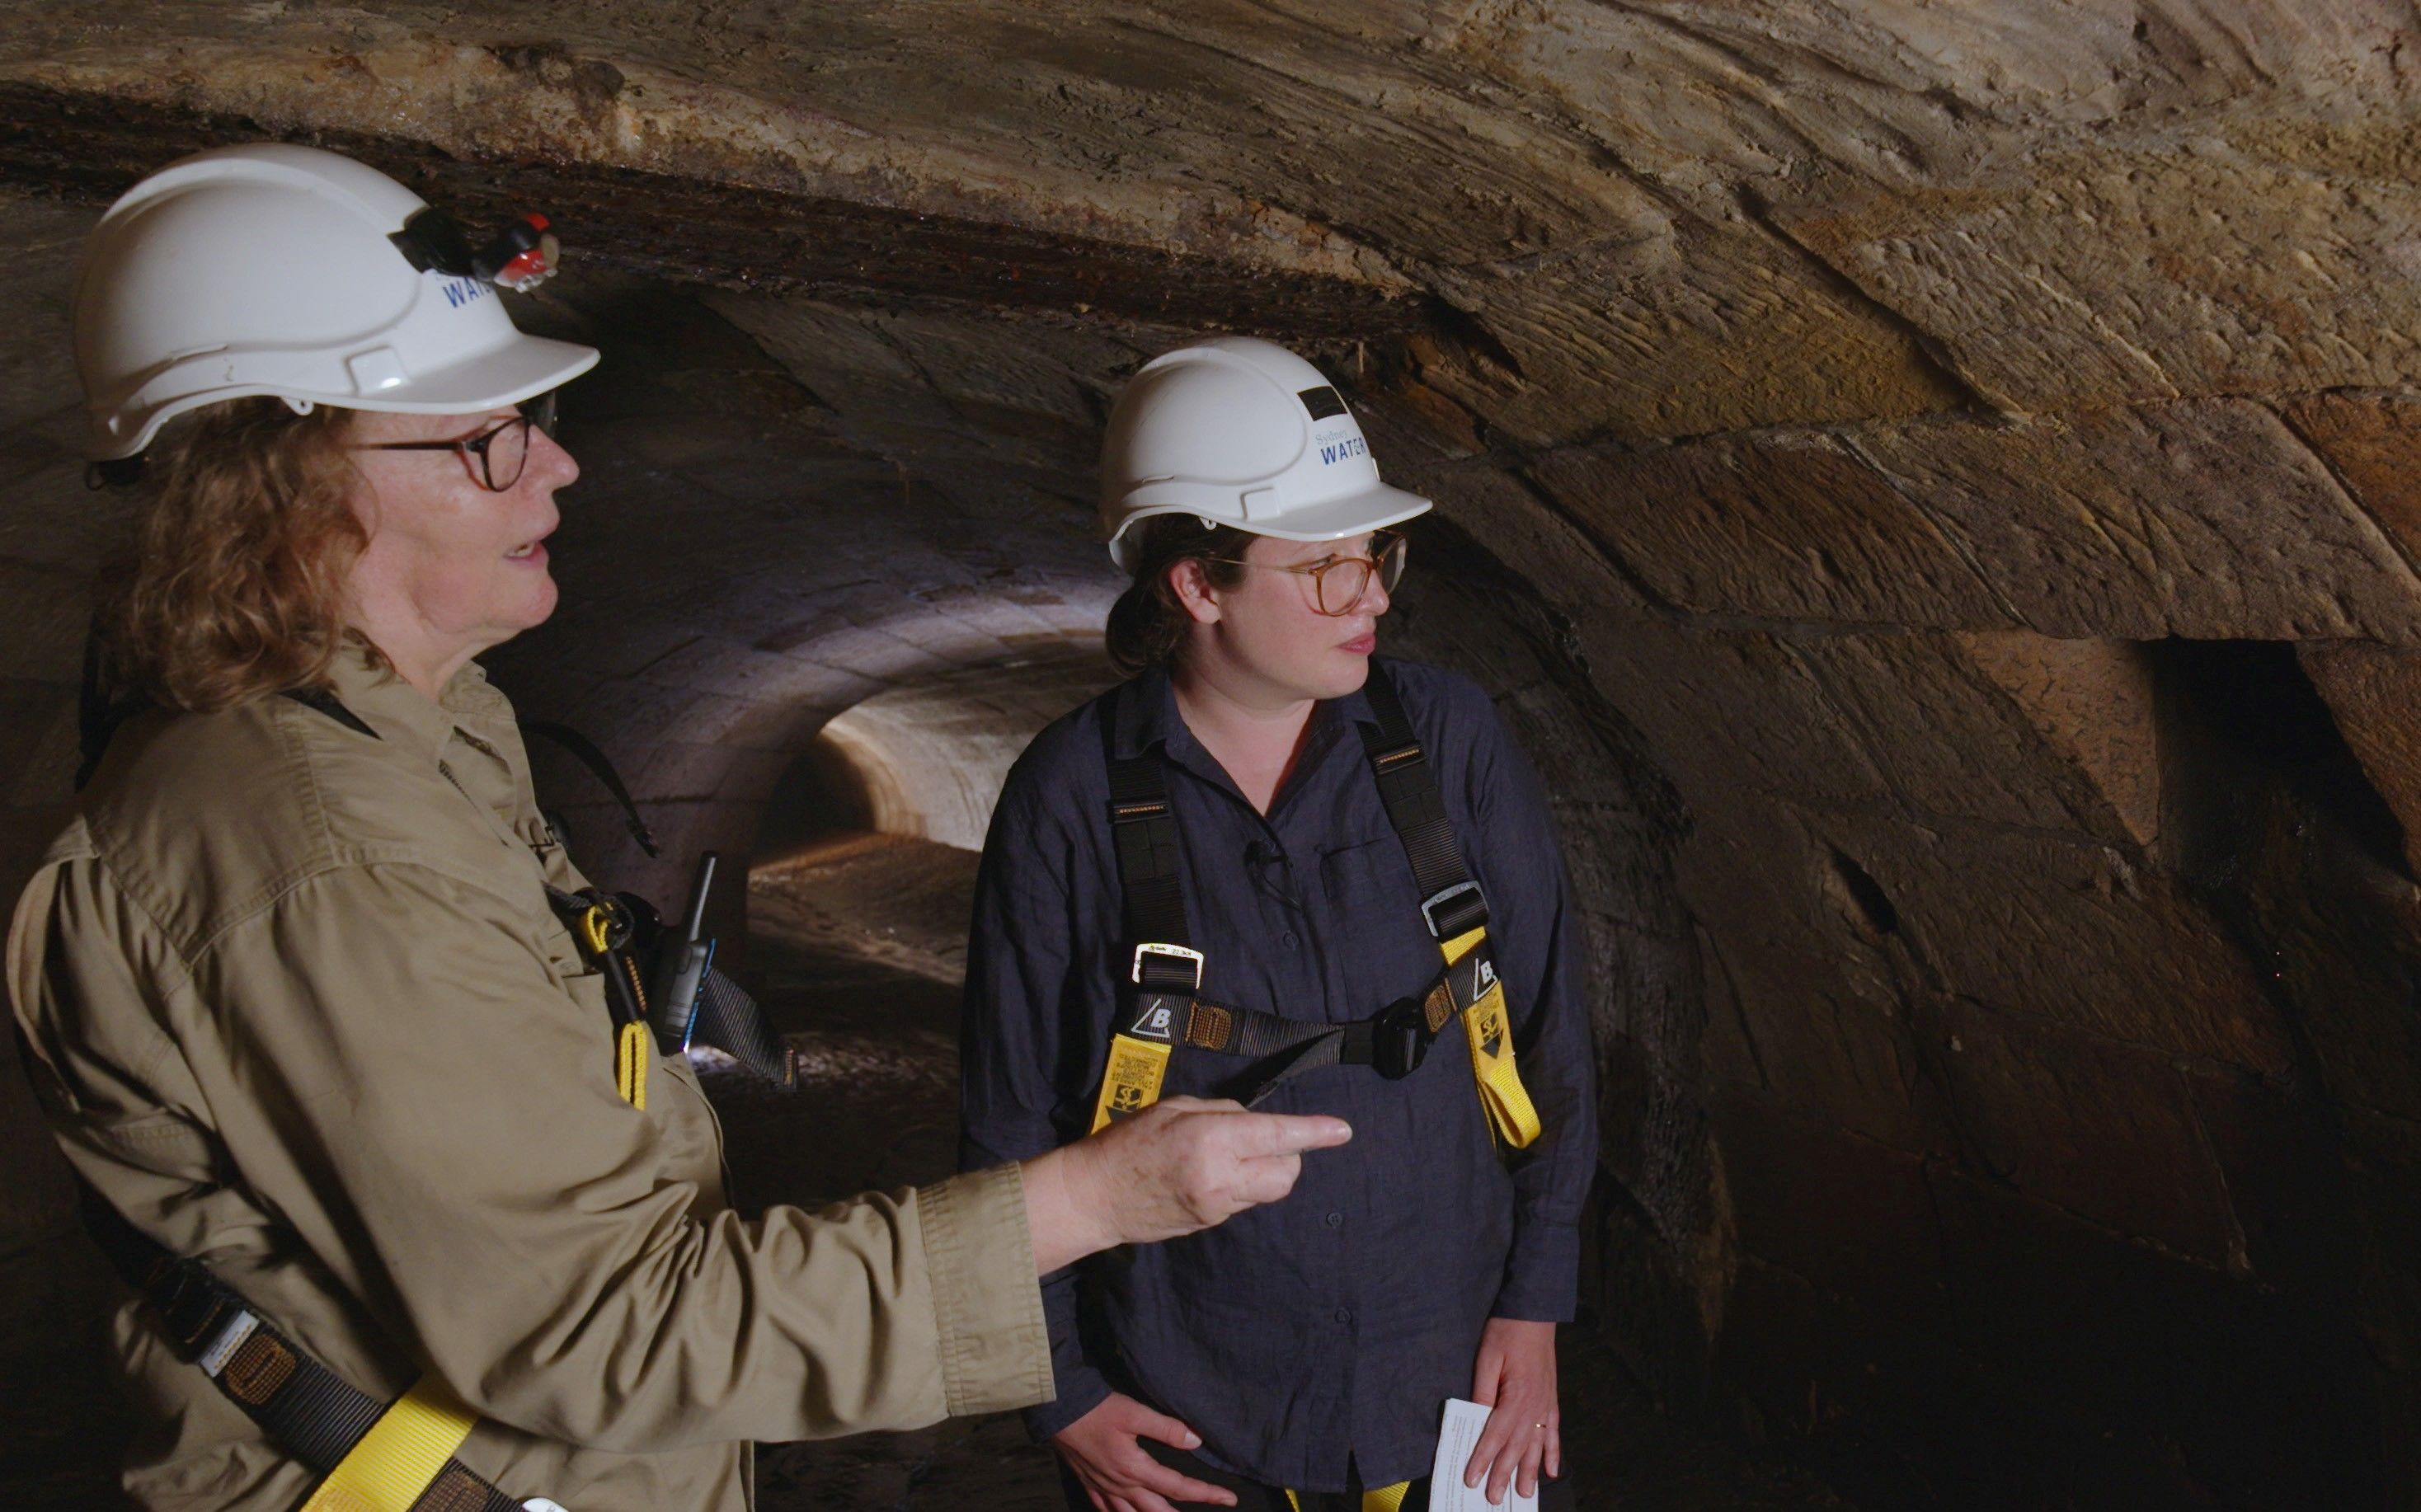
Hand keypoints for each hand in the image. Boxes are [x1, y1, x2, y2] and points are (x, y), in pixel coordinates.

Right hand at [1022, 1096, 1351, 1271]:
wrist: (1095, 1197)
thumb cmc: (1128, 1143)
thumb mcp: (1174, 1109)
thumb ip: (1221, 1112)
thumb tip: (1254, 1120)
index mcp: (1211, 1139)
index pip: (1278, 1135)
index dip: (1314, 1132)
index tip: (1342, 1131)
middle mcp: (1221, 1176)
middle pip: (1287, 1173)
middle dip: (1288, 1156)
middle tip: (1264, 1140)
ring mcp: (1218, 1205)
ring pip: (1268, 1190)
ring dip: (1262, 1171)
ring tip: (1226, 1157)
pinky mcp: (1211, 1223)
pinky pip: (1243, 1200)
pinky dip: (1238, 1184)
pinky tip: (1207, 1175)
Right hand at [1052, 1390, 1235, 1511]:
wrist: (1058, 1410)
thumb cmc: (1097, 1410)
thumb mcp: (1134, 1413)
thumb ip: (1166, 1428)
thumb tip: (1196, 1441)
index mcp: (1136, 1469)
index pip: (1179, 1487)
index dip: (1207, 1494)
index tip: (1229, 1498)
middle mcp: (1121, 1486)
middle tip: (1207, 1510)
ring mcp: (1103, 1488)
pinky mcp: (1089, 1483)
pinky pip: (1106, 1511)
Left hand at [1463, 1318, 1558, 1504]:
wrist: (1534, 1312)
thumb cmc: (1507, 1332)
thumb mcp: (1487, 1358)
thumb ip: (1482, 1391)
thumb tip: (1476, 1419)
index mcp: (1516, 1396)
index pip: (1495, 1435)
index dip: (1483, 1458)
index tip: (1472, 1478)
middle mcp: (1534, 1405)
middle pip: (1516, 1447)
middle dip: (1504, 1473)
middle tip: (1494, 1498)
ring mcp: (1546, 1404)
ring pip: (1536, 1445)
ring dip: (1529, 1471)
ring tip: (1523, 1493)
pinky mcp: (1552, 1399)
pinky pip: (1553, 1432)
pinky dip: (1553, 1452)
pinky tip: (1552, 1470)